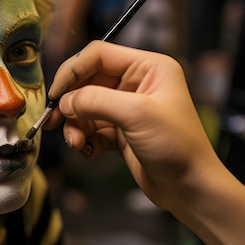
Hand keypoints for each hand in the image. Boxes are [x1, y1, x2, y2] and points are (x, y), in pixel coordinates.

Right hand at [42, 41, 221, 211]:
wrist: (191, 189)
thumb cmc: (178, 147)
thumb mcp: (137, 115)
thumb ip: (96, 101)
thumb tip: (64, 101)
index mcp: (148, 68)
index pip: (98, 55)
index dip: (73, 71)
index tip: (56, 94)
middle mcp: (136, 83)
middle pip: (87, 82)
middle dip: (70, 103)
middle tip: (53, 121)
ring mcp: (127, 108)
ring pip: (85, 108)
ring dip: (75, 126)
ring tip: (77, 143)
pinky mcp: (120, 131)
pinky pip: (90, 128)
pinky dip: (84, 139)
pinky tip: (89, 151)